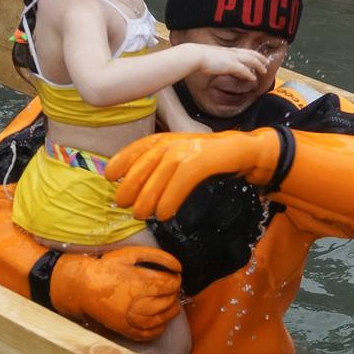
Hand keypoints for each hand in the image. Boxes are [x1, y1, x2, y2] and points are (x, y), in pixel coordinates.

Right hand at [51, 245, 181, 339]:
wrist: (82, 285)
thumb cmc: (106, 267)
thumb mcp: (131, 253)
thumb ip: (157, 257)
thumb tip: (179, 267)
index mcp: (143, 283)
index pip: (171, 285)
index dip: (176, 280)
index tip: (173, 276)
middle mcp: (139, 304)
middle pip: (168, 302)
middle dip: (174, 295)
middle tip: (171, 289)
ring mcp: (131, 319)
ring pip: (161, 320)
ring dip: (171, 312)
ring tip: (172, 305)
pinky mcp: (124, 329)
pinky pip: (147, 334)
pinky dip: (158, 329)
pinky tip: (161, 322)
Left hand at [107, 129, 282, 219]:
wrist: (245, 152)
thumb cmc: (210, 161)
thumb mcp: (182, 160)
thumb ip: (161, 169)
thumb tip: (136, 192)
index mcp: (169, 139)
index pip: (141, 146)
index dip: (123, 159)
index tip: (109, 175)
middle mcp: (177, 140)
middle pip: (148, 159)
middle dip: (132, 182)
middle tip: (122, 204)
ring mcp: (191, 147)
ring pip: (163, 170)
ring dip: (149, 194)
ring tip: (141, 214)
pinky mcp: (205, 159)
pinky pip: (183, 178)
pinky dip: (171, 197)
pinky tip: (164, 214)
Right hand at [194, 45, 267, 80]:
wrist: (195, 55)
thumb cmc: (199, 57)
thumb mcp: (212, 58)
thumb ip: (220, 62)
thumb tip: (224, 67)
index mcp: (227, 50)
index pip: (244, 51)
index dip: (252, 54)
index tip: (258, 57)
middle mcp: (232, 52)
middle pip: (251, 53)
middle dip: (260, 58)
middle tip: (266, 62)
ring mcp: (232, 58)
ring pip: (251, 60)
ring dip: (259, 65)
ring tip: (264, 70)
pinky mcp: (231, 65)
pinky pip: (244, 70)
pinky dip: (250, 74)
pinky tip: (253, 78)